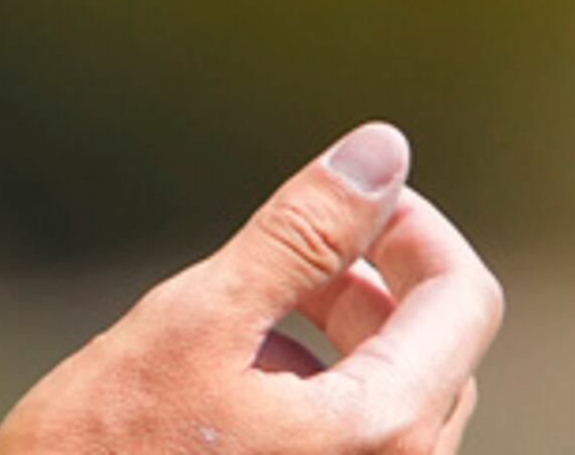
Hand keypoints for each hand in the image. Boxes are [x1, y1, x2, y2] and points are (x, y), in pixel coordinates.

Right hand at [0, 123, 502, 454]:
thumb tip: (382, 150)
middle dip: (371, 277)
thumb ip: (300, 235)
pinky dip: (319, 384)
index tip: (339, 198)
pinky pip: (362, 437)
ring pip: (400, 393)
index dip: (410, 226)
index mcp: (384, 429)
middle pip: (438, 346)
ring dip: (341, 331)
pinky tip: (232, 381)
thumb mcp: (198, 319)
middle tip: (278, 249)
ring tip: (243, 314)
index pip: (464, 298)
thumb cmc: (110, 451)